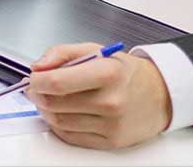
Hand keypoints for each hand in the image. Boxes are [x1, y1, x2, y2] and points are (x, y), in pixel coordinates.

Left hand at [25, 43, 171, 148]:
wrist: (160, 95)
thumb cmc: (125, 72)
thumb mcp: (95, 50)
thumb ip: (60, 54)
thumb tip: (37, 67)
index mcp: (107, 74)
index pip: (57, 83)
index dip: (36, 81)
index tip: (33, 77)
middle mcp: (111, 101)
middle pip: (54, 104)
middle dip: (37, 95)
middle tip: (36, 87)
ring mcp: (111, 125)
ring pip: (59, 122)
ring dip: (46, 110)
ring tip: (49, 98)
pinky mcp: (111, 142)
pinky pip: (71, 137)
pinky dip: (59, 125)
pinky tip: (63, 112)